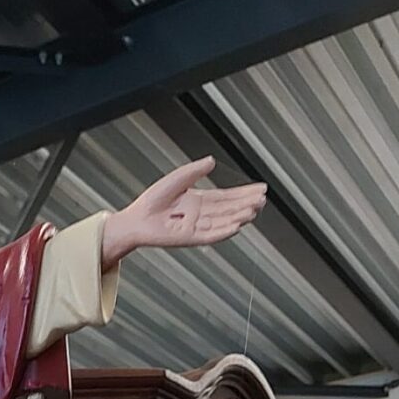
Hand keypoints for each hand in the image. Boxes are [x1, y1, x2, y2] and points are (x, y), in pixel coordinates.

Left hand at [101, 157, 265, 264]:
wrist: (135, 219)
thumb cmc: (152, 201)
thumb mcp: (177, 179)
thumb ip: (195, 171)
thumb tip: (212, 160)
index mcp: (200, 201)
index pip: (227, 197)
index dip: (244, 193)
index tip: (260, 189)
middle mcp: (201, 215)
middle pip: (229, 209)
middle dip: (246, 204)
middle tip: (263, 199)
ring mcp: (196, 227)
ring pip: (222, 222)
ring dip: (239, 216)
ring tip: (254, 210)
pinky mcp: (189, 238)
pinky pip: (210, 235)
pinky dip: (223, 232)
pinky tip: (236, 227)